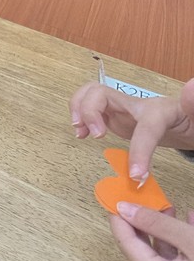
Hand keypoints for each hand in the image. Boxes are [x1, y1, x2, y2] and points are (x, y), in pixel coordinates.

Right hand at [70, 79, 193, 181]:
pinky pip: (90, 109)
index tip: (138, 175)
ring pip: (89, 95)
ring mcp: (123, 109)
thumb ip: (193, 104)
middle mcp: (135, 105)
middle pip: (99, 92)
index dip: (139, 150)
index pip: (144, 125)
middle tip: (95, 136)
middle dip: (88, 111)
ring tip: (81, 132)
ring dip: (78, 111)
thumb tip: (192, 85)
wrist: (187, 122)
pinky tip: (83, 134)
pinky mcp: (116, 117)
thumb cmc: (190, 122)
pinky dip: (81, 118)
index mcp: (158, 110)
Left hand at [113, 202, 193, 260]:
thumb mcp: (193, 243)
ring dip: (165, 229)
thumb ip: (159, 225)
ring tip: (168, 207)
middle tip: (143, 197)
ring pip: (164, 254)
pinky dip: (181, 242)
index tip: (115, 194)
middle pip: (143, 248)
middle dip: (144, 221)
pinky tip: (189, 221)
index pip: (126, 243)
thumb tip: (126, 207)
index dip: (119, 217)